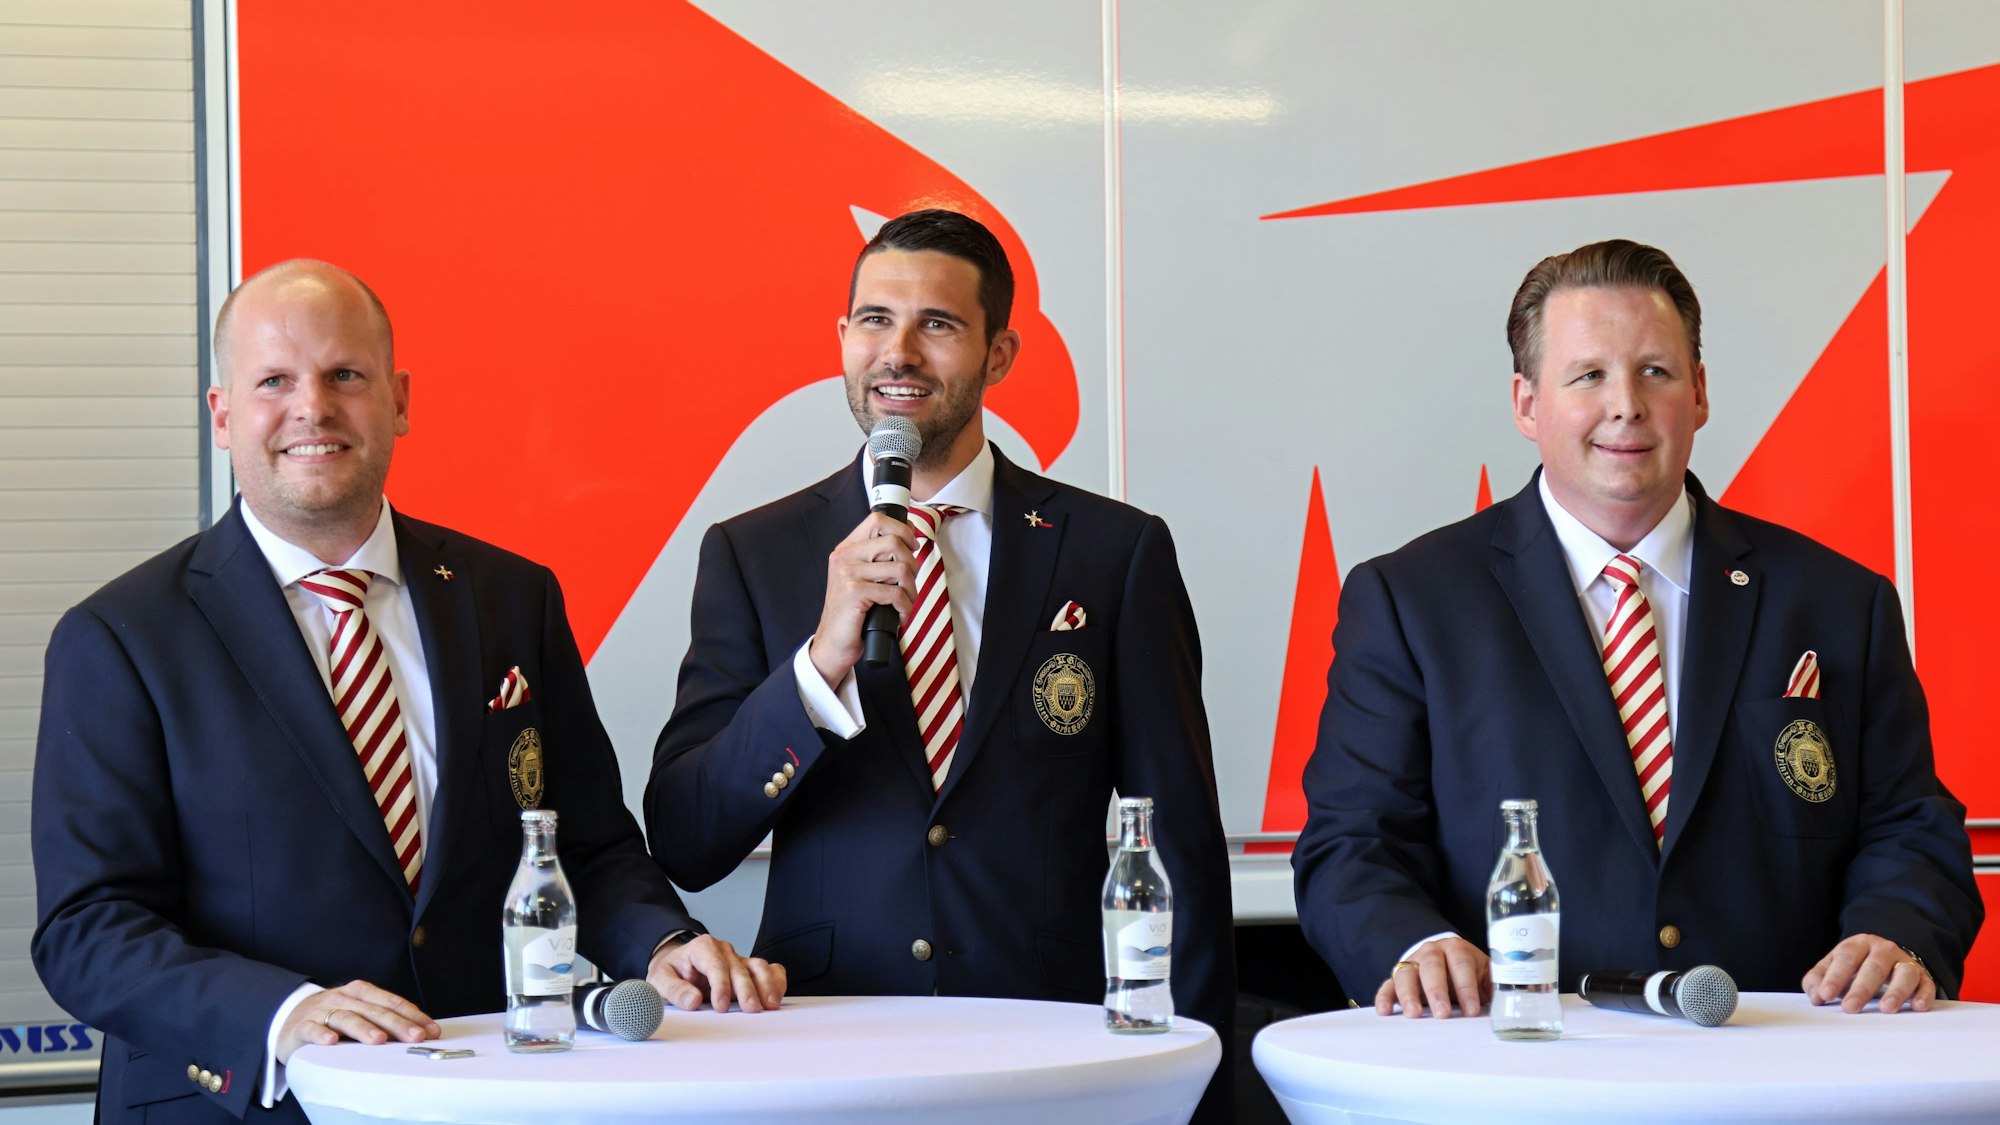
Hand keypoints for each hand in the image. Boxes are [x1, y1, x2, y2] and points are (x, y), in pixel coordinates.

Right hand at [276, 980, 438, 1062]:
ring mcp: (321, 1011)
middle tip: (415, 1036)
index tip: (431, 1030)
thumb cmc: (333, 1018)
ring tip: (379, 1040)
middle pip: (374, 1011)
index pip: (391, 1002)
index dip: (413, 1015)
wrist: (290, 1019)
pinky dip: (321, 1035)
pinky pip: (312, 1029)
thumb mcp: (359, 1013)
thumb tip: (420, 1032)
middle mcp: (343, 998)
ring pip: (346, 1018)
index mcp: (361, 992)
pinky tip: (331, 1042)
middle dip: (397, 1024)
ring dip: (363, 1029)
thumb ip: (383, 1020)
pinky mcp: (301, 1027)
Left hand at [648, 934, 786, 1012]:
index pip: (715, 964)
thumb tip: (693, 1001)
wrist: (678, 966)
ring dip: (766, 985)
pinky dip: (776, 981)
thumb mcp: (660, 979)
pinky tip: (776, 997)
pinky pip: (769, 970)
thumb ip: (674, 989)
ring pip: (758, 966)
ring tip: (770, 1005)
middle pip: (739, 968)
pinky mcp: (749, 969)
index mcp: (701, 948)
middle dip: (746, 989)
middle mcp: (723, 950)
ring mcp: (738, 959)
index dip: (720, 985)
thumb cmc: (671, 972)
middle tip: (751, 1009)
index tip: (721, 1006)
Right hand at [807, 513, 918, 686]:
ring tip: (905, 603)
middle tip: (910, 584)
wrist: (834, 643)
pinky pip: (896, 593)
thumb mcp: (862, 577)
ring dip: (912, 591)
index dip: (903, 529)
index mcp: (847, 549)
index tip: (913, 545)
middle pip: (894, 542)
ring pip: (900, 569)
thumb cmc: (854, 612)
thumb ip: (879, 556)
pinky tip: (899, 616)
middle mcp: (844, 557)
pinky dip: (905, 608)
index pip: (878, 520)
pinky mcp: (855, 593)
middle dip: (913, 565)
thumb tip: (910, 533)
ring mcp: (847, 574)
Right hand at [1374, 936, 1490, 1017]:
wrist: (1444, 958)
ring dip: (1409, 994)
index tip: (1472, 1011)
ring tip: (1414, 1014)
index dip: (1466, 988)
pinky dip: (1384, 997)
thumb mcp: (1485, 973)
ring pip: (1406, 974)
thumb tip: (1523, 997)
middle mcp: (1432, 952)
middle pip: (1431, 967)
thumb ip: (1498, 984)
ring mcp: (1412, 964)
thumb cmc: (1468, 972)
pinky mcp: (1397, 977)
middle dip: (1437, 991)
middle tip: (1442, 1014)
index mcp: (1456, 949)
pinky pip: (1387, 985)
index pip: (1461, 965)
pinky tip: (1385, 1011)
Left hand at [1803, 933, 1935, 1012]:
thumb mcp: (1833, 967)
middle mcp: (1883, 950)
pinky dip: (1924, 995)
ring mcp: (1905, 962)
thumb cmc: (1855, 967)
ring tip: (1886, 1009)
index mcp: (1858, 944)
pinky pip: (1927, 985)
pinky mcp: (1923, 977)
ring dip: (1896, 992)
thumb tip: (1816, 996)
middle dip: (1861, 989)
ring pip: (1904, 974)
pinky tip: (1918, 1007)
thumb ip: (1818, 979)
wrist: (1888, 958)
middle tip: (1850, 1008)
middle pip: (1873, 967)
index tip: (1826, 995)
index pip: (1845, 959)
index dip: (1834, 977)